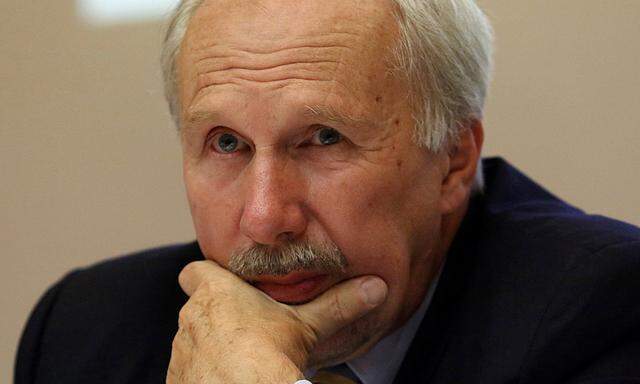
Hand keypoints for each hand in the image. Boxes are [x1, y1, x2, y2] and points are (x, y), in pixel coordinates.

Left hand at [166, 260, 386, 383]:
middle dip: (219, 317)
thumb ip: (339, 304)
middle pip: (199, 309)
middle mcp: (191, 318)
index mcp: (216, 293)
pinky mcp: (178, 381)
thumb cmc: (269, 353)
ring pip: (194, 341)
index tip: (220, 284)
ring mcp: (182, 352)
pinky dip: (206, 375)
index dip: (204, 276)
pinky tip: (230, 381)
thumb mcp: (308, 325)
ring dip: (212, 348)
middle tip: (248, 330)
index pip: (194, 272)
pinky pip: (189, 371)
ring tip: (242, 361)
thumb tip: (377, 286)